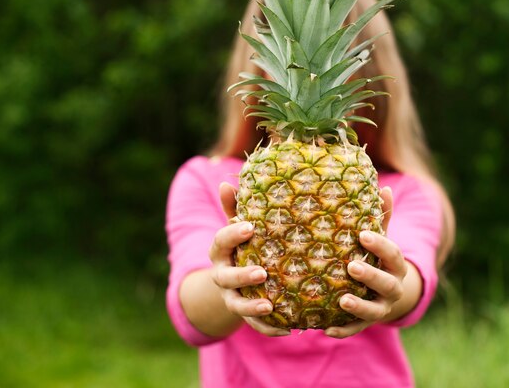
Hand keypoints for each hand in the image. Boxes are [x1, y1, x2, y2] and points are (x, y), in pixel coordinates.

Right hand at [209, 182, 289, 336]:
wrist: (235, 279)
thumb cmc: (244, 245)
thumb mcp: (238, 227)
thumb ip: (234, 208)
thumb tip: (226, 181)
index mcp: (221, 250)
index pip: (221, 241)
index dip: (233, 234)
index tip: (250, 226)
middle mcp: (223, 274)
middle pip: (227, 277)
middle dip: (243, 275)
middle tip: (262, 272)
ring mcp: (232, 296)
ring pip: (237, 304)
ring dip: (252, 306)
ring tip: (270, 305)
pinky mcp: (245, 314)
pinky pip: (254, 324)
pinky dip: (268, 327)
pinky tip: (287, 328)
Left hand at [324, 186, 411, 338]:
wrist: (388, 294)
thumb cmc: (378, 258)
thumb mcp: (382, 238)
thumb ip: (382, 217)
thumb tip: (385, 187)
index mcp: (395, 264)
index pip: (392, 254)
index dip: (379, 245)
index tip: (363, 235)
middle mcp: (391, 287)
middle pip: (386, 283)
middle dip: (370, 276)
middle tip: (352, 267)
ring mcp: (380, 307)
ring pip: (373, 310)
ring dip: (359, 306)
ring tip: (342, 300)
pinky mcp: (365, 322)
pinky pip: (355, 329)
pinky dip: (342, 330)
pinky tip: (326, 330)